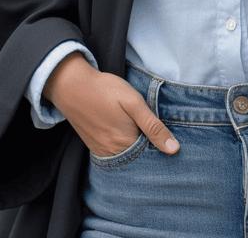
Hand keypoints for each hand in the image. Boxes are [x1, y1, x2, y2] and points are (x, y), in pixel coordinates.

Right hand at [43, 52, 179, 156]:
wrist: (72, 87)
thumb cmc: (105, 91)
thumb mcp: (134, 102)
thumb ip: (153, 127)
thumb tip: (174, 150)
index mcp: (126, 144)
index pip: (152, 158)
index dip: (162, 150)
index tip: (171, 143)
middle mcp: (114, 154)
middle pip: (140, 161)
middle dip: (151, 152)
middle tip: (156, 134)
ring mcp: (103, 152)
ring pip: (128, 158)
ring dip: (138, 151)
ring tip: (143, 133)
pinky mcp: (95, 147)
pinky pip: (115, 155)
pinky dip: (125, 149)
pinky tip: (128, 134)